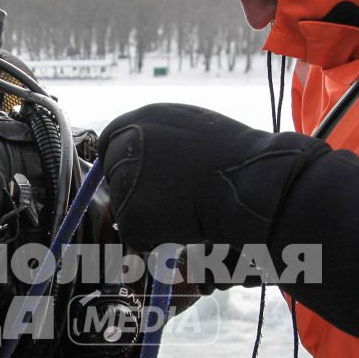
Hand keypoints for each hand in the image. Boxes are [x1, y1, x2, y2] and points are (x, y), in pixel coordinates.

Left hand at [96, 104, 325, 249]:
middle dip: (135, 190)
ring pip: (126, 208)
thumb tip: (148, 157)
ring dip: (150, 214)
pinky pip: (137, 234)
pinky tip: (184, 223)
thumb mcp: (191, 128)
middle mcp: (124, 146)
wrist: (247, 181)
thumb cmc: (234, 157)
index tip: (141, 177)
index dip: (125, 162)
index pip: (111, 143)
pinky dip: (156, 237)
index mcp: (138, 120)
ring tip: (187, 207)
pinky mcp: (129, 214)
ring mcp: (124, 181)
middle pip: (114, 176)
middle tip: (170, 199)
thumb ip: (162, 138)